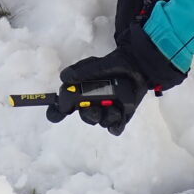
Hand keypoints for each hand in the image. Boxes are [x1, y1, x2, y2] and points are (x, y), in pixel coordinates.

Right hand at [47, 25, 185, 134]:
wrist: (137, 64)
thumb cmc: (113, 64)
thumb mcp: (95, 64)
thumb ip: (81, 71)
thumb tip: (65, 78)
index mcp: (81, 94)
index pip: (64, 107)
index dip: (57, 112)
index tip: (58, 113)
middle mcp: (93, 105)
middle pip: (85, 117)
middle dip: (88, 114)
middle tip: (94, 107)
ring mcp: (108, 111)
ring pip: (101, 122)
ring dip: (106, 115)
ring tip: (114, 104)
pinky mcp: (122, 116)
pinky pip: (115, 128)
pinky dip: (116, 125)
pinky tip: (119, 114)